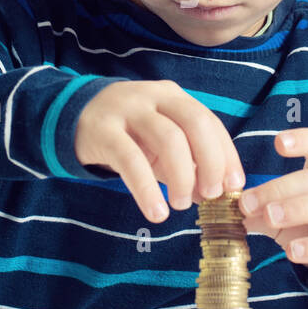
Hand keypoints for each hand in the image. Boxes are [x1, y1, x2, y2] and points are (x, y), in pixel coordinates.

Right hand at [74, 80, 245, 223]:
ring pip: (167, 139)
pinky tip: (156, 212)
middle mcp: (154, 97)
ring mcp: (128, 110)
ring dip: (181, 176)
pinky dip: (147, 189)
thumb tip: (212, 193)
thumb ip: (186, 162)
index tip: (234, 186)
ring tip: (180, 205)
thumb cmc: (127, 133)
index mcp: (174, 97)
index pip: (210, 122)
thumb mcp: (158, 142)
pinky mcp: (103, 130)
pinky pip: (131, 160)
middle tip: (211, 195)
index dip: (226, 155)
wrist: (73, 116)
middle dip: (210, 162)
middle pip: (195, 123)